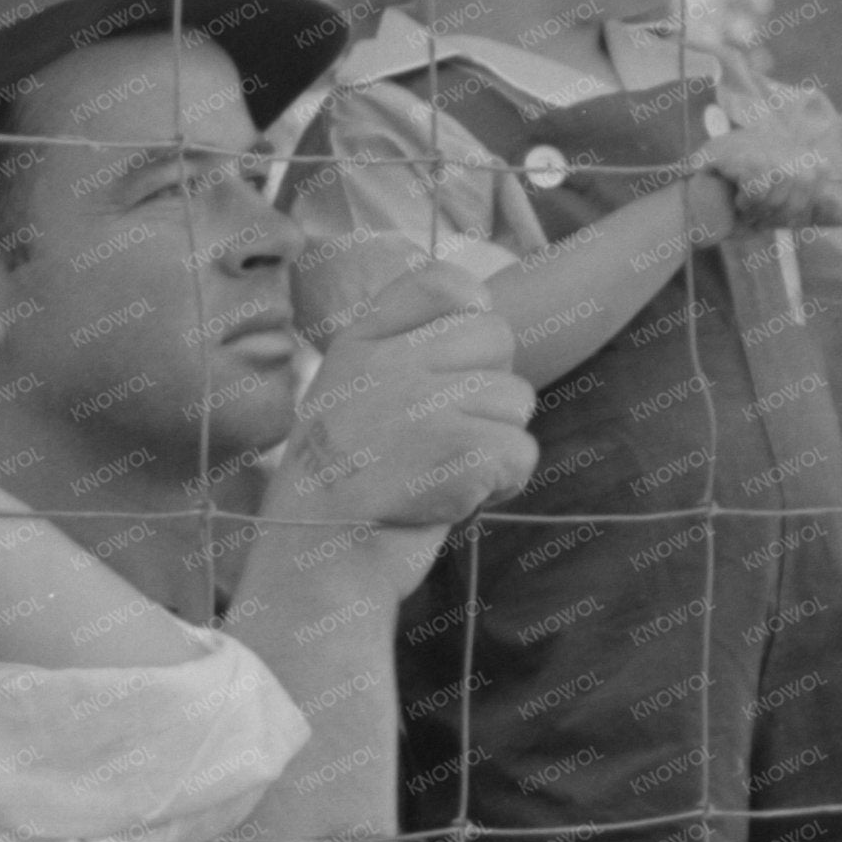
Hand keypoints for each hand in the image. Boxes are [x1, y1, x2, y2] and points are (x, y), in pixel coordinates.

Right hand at [264, 251, 536, 570]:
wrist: (318, 559)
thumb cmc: (342, 484)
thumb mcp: (352, 395)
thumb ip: (403, 353)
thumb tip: (480, 311)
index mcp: (361, 341)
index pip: (443, 282)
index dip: (469, 311)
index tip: (455, 361)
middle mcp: (390, 361)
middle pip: (497, 338)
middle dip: (487, 392)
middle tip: (442, 436)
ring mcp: (423, 404)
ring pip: (517, 399)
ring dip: (495, 445)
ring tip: (441, 472)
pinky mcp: (460, 450)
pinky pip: (522, 452)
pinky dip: (501, 485)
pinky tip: (456, 498)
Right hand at [697, 97, 841, 232]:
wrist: (684, 218)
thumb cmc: (726, 214)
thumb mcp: (777, 214)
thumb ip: (811, 211)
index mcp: (784, 150)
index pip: (819, 173)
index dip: (801, 203)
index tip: (773, 217)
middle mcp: (771, 137)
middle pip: (809, 176)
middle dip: (782, 209)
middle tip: (755, 214)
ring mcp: (751, 140)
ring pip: (788, 179)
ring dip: (764, 207)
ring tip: (743, 207)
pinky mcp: (733, 150)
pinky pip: (763, 181)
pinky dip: (750, 201)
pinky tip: (735, 200)